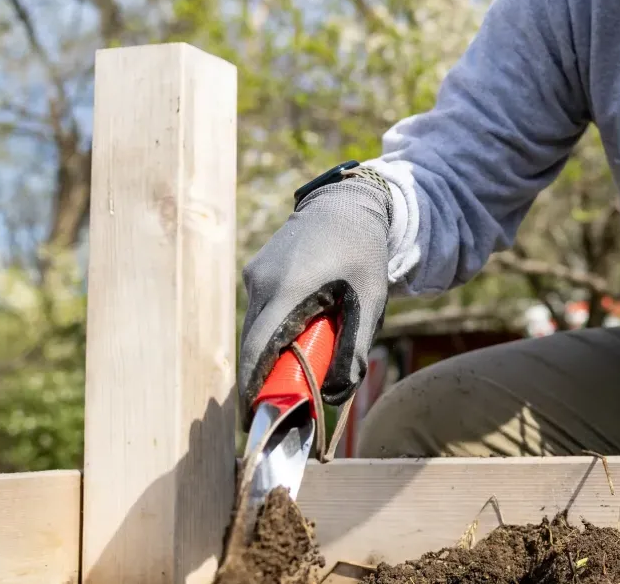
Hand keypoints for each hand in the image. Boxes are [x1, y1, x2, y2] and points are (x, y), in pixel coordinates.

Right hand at [239, 167, 391, 407]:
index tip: (251, 418)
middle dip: (264, 376)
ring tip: (299, 365)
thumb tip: (336, 395)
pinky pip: (260, 310)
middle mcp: (262, 281)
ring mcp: (256, 273)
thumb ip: (353, 348)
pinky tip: (300, 332)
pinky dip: (273, 329)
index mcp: (287, 289)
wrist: (348, 201)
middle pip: (254, 343)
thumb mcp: (369, 301)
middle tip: (282, 403)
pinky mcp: (257, 270)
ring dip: (271, 351)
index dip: (252, 386)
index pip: (257, 349)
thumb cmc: (363, 251)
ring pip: (256, 327)